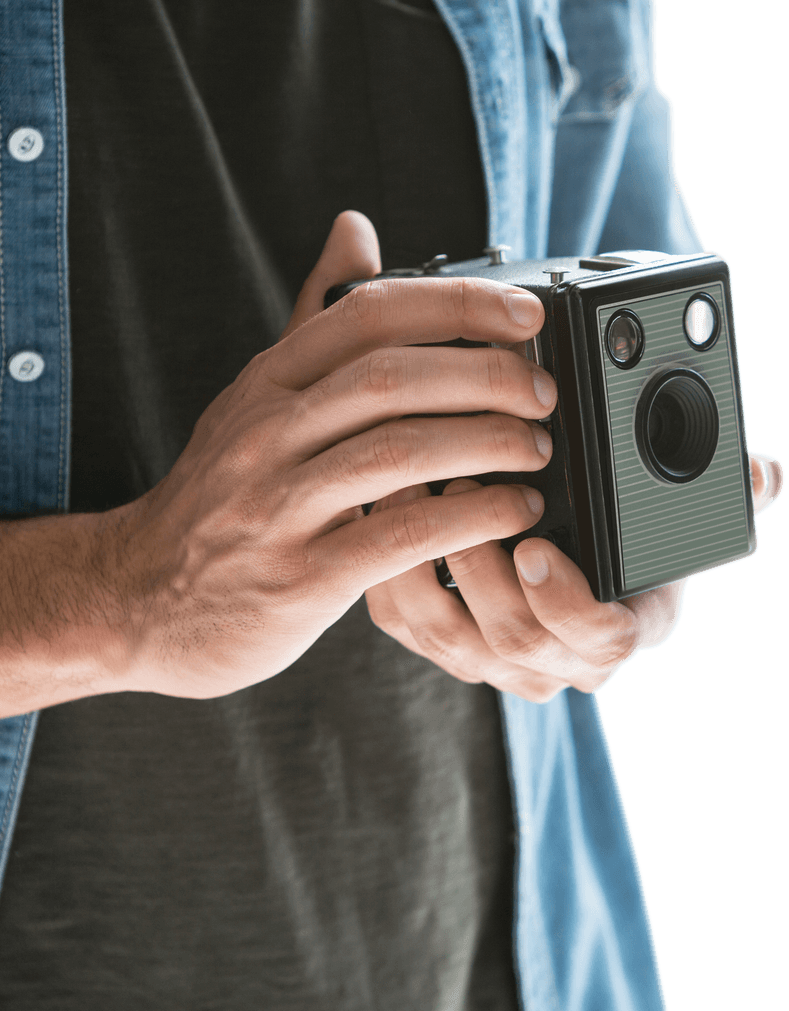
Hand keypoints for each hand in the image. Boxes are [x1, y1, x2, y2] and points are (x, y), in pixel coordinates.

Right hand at [101, 211, 557, 697]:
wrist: (142, 597)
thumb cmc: (217, 498)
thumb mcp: (253, 398)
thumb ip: (312, 317)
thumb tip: (356, 226)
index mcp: (264, 383)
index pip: (366, 314)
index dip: (457, 305)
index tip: (525, 315)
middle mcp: (266, 434)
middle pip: (392, 379)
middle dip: (488, 378)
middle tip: (543, 392)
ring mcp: (278, 505)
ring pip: (401, 452)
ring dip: (489, 445)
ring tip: (537, 449)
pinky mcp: (301, 576)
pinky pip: (401, 537)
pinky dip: (471, 517)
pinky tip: (512, 512)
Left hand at [365, 452, 784, 702]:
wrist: (552, 573)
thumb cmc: (611, 542)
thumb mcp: (663, 520)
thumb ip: (712, 496)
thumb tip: (764, 473)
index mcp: (619, 631)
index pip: (601, 640)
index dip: (567, 601)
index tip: (535, 549)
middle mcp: (558, 662)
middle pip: (517, 639)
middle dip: (483, 565)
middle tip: (462, 493)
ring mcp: (495, 664)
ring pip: (451, 635)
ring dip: (429, 561)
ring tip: (419, 491)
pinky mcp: (439, 645)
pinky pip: (405, 622)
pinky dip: (392, 567)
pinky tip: (386, 512)